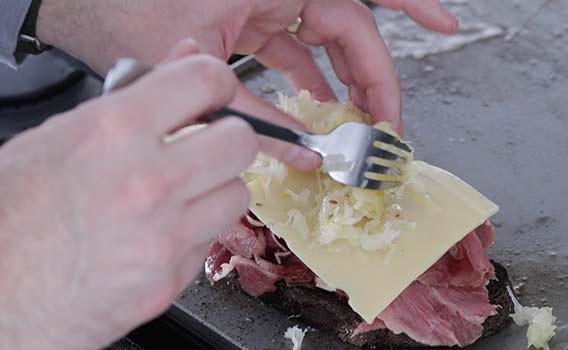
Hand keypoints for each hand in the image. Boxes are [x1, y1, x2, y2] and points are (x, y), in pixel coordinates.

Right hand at [0, 52, 260, 349]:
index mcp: (113, 131)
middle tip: (206, 148)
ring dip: (215, 191)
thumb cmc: (12, 212)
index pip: (205, 80)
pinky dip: (192, 235)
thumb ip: (134, 98)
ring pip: (236, 195)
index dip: (217, 84)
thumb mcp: (63, 135)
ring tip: (180, 196)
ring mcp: (163, 237)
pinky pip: (209, 242)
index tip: (215, 94)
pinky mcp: (168, 282)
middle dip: (227, 141)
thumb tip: (185, 59)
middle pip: (241, 142)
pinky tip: (156, 235)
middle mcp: (146, 183)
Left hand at [36, 0, 456, 132]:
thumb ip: (257, 116)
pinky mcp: (250, 13)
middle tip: (388, 119)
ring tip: (361, 121)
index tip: (447, 25)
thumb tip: (302, 156)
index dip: (412, 3)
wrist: (83, 9)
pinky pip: (294, 42)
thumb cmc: (128, 17)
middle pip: (346, 26)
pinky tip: (317, 105)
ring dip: (344, 79)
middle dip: (372, 74)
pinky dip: (310, 73)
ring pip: (324, 36)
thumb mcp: (202, 73)